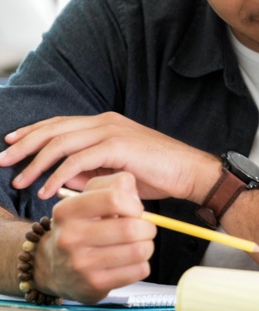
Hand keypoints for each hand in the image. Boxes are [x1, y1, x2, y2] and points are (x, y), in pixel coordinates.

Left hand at [1, 112, 219, 201]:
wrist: (188, 172)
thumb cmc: (158, 173)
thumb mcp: (116, 172)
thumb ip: (89, 171)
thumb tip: (61, 177)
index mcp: (106, 123)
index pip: (60, 123)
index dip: (33, 132)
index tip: (10, 143)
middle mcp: (106, 121)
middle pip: (54, 128)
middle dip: (24, 144)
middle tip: (2, 161)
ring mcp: (112, 131)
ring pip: (61, 142)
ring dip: (36, 162)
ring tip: (20, 180)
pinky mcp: (118, 145)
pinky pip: (78, 159)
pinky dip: (58, 174)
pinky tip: (47, 188)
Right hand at [36, 172, 156, 303]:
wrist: (53, 268)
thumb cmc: (81, 226)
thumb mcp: (89, 197)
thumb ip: (116, 184)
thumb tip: (135, 194)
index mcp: (67, 211)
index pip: (114, 198)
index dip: (134, 204)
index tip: (135, 210)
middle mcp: (69, 238)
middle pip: (130, 228)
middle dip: (147, 227)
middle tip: (144, 229)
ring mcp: (80, 265)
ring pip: (139, 250)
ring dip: (147, 245)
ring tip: (139, 244)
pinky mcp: (94, 285)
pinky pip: (139, 270)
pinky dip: (143, 263)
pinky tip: (131, 261)